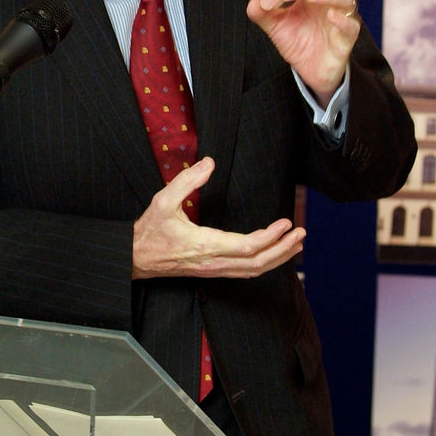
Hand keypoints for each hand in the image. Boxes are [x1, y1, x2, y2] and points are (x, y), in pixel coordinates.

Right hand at [132, 158, 304, 279]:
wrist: (135, 258)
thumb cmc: (150, 231)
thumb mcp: (163, 201)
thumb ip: (186, 181)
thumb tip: (209, 163)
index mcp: (205, 245)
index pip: (247, 247)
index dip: (270, 237)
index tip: (285, 223)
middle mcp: (213, 262)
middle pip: (257, 263)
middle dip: (283, 249)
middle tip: (301, 233)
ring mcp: (214, 270)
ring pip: (253, 271)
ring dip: (278, 258)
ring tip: (296, 243)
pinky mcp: (212, 271)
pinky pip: (244, 272)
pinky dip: (264, 264)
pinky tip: (274, 255)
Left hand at [246, 0, 359, 107]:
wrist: (310, 72)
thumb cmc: (298, 42)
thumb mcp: (276, 28)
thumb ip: (263, 15)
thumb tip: (253, 3)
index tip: (265, 3)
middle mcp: (328, 2)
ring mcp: (340, 18)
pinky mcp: (347, 38)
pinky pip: (352, 25)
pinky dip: (343, 19)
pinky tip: (331, 17)